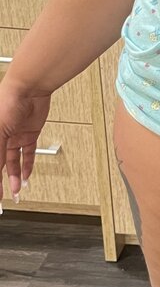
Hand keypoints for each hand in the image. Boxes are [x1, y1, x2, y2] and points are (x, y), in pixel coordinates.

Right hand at [0, 79, 51, 205]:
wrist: (29, 88)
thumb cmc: (7, 102)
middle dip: (1, 181)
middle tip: (3, 197)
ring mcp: (14, 136)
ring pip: (13, 162)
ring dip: (15, 178)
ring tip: (16, 192)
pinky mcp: (29, 134)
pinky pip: (27, 154)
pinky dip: (28, 166)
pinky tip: (27, 177)